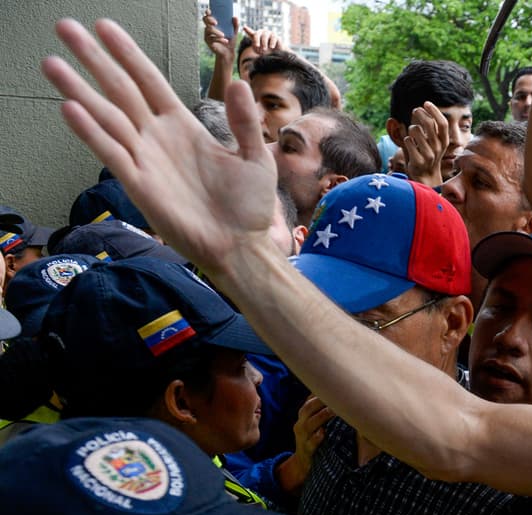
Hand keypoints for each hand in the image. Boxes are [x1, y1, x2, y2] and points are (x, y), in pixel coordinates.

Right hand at [44, 20, 277, 277]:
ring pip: (106, 117)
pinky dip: (91, 132)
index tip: (105, 26)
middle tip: (65, 28)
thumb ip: (246, 122)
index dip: (128, 54)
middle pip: (119, 90)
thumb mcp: (256, 158)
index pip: (149, 81)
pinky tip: (71, 108)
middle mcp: (158, 138)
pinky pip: (111, 153)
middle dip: (93, 59)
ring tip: (52, 63)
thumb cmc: (248, 207)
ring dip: (78, 90)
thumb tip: (241, 85)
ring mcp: (145, 160)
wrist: (241, 248)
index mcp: (183, 127)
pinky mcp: (139, 185)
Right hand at [201, 12, 237, 61]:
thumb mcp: (234, 32)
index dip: (208, 12)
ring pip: (208, 29)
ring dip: (216, 32)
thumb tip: (235, 17)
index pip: (208, 15)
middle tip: (216, 23)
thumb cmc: (230, 40)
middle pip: (205, 20)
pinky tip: (225, 41)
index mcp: (214, 23)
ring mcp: (207, 34)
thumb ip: (235, 25)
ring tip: (223, 35)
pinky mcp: (208, 41)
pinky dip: (219, 39)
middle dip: (209, 20)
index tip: (210, 11)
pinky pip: (211, 38)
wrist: (229, 52)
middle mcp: (209, 27)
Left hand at [240, 25, 281, 55]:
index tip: (244, 27)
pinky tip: (272, 47)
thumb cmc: (265, 51)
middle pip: (258, 34)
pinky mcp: (277, 37)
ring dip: (265, 42)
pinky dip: (272, 42)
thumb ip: (255, 46)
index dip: (248, 30)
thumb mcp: (258, 50)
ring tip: (264, 48)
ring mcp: (270, 34)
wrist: (276, 54)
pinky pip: (274, 38)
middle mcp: (263, 33)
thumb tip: (254, 43)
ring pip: (266, 35)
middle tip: (257, 46)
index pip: (251, 32)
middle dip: (257, 40)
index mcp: (257, 35)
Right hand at [277, 395, 332, 494]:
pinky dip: (317, 438)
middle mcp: (301, 424)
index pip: (309, 400)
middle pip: (308, 409)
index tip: (334, 384)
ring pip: (309, 424)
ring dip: (322, 416)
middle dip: (321, 401)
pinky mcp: (307, 450)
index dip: (319, 393)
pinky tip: (323, 433)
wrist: (303, 462)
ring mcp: (302, 437)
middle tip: (337, 395)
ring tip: (334, 410)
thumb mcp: (314, 423)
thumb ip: (323, 410)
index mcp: (304, 416)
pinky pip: (311, 443)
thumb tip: (339, 394)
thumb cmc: (313, 438)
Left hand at [403, 104, 450, 186]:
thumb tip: (417, 110)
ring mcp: (429, 155)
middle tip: (415, 111)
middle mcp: (439, 148)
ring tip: (412, 135)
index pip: (443, 123)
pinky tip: (409, 145)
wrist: (426, 176)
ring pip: (415, 130)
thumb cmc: (426, 153)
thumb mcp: (431, 140)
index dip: (435, 111)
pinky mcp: (418, 161)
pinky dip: (406, 140)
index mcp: (444, 141)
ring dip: (411, 129)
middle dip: (419, 114)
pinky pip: (408, 141)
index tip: (426, 103)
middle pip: (429, 123)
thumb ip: (426, 127)